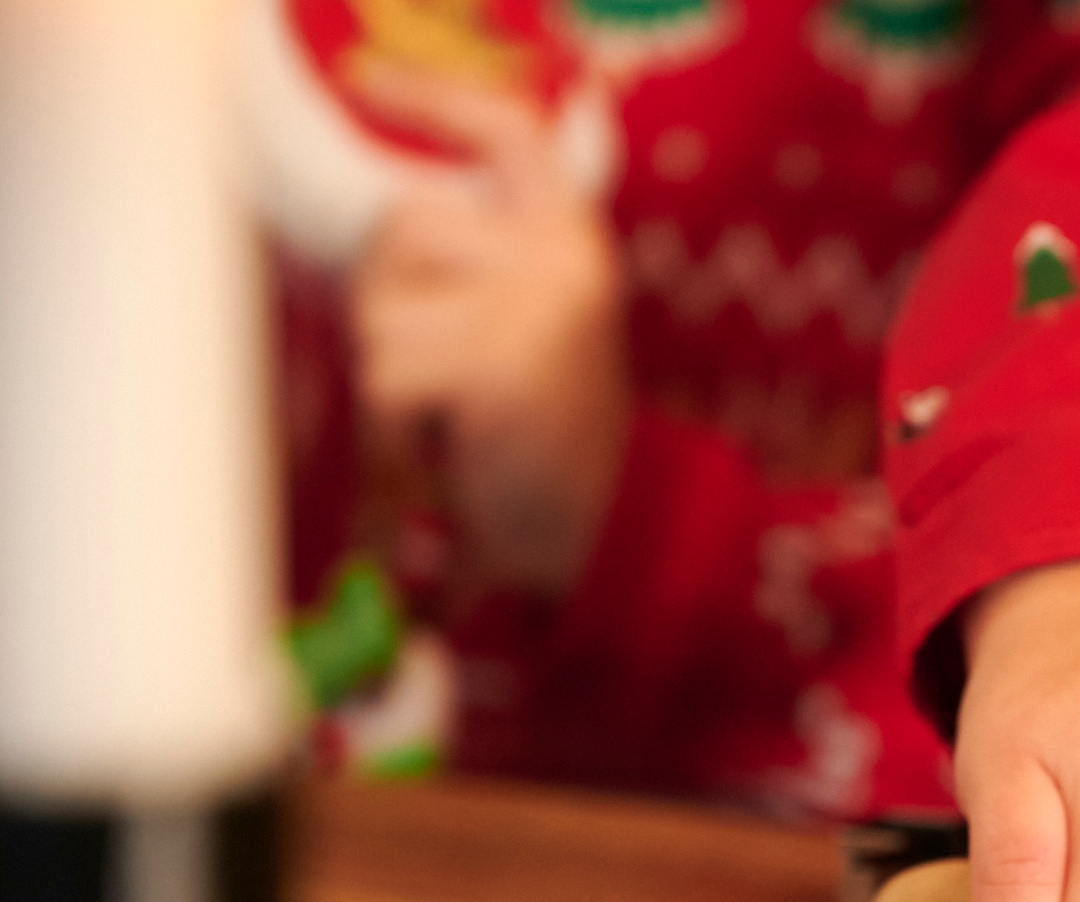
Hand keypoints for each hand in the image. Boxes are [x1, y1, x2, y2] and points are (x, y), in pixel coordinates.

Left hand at [349, 63, 627, 596]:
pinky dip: (398, 432)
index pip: (509, 134)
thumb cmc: (547, 444)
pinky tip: (453, 453)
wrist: (609, 541)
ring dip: (393, 381)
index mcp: (573, 240)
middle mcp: (561, 257)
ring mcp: (533, 305)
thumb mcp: (526, 328)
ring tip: (456, 422)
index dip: (437, 101)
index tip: (372, 84)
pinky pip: (387, 379)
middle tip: (448, 379)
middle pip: (399, 230)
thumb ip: (478, 268)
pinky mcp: (498, 364)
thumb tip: (387, 230)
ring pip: (381, 311)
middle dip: (392, 307)